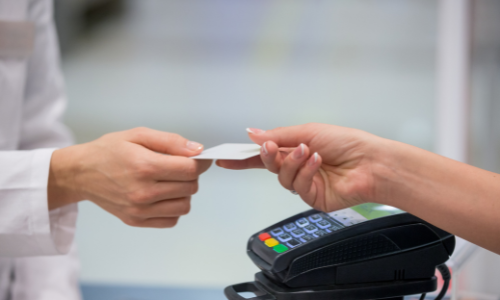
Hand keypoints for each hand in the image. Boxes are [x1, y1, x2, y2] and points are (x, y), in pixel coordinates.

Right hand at [48, 127, 211, 227]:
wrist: (80, 173)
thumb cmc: (109, 151)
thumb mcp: (138, 135)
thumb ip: (171, 141)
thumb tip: (197, 150)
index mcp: (145, 166)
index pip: (190, 169)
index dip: (201, 162)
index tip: (199, 158)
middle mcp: (143, 192)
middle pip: (190, 187)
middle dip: (191, 175)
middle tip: (179, 167)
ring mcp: (140, 209)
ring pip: (184, 206)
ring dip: (183, 193)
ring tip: (169, 181)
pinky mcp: (136, 221)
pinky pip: (171, 220)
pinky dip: (173, 208)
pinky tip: (162, 195)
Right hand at [217, 123, 386, 211]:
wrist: (371, 163)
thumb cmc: (348, 143)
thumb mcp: (309, 131)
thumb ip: (279, 135)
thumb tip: (253, 133)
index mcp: (296, 149)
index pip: (265, 153)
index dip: (244, 156)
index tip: (226, 158)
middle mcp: (298, 167)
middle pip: (270, 166)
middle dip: (269, 156)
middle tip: (271, 148)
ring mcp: (305, 183)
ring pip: (282, 177)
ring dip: (293, 162)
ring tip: (307, 151)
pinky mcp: (313, 197)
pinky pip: (298, 186)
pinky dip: (306, 172)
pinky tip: (317, 162)